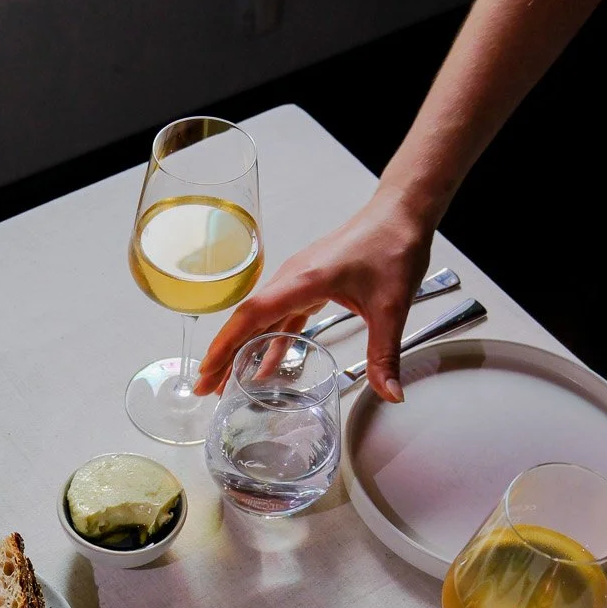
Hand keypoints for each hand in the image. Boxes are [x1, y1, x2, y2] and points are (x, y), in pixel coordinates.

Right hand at [194, 185, 436, 402]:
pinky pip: (280, 315)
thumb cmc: (393, 245)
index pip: (252, 315)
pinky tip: (265, 364)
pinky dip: (269, 340)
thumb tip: (391, 395)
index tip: (207, 371)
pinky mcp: (309, 283)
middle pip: (247, 320)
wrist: (401, 213)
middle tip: (205, 389)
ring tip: (227, 383)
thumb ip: (385, 354)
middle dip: (223, 356)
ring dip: (243, 350)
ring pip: (261, 319)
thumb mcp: (392, 306)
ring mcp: (298, 280)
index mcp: (304, 281)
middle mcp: (293, 278)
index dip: (226, 345)